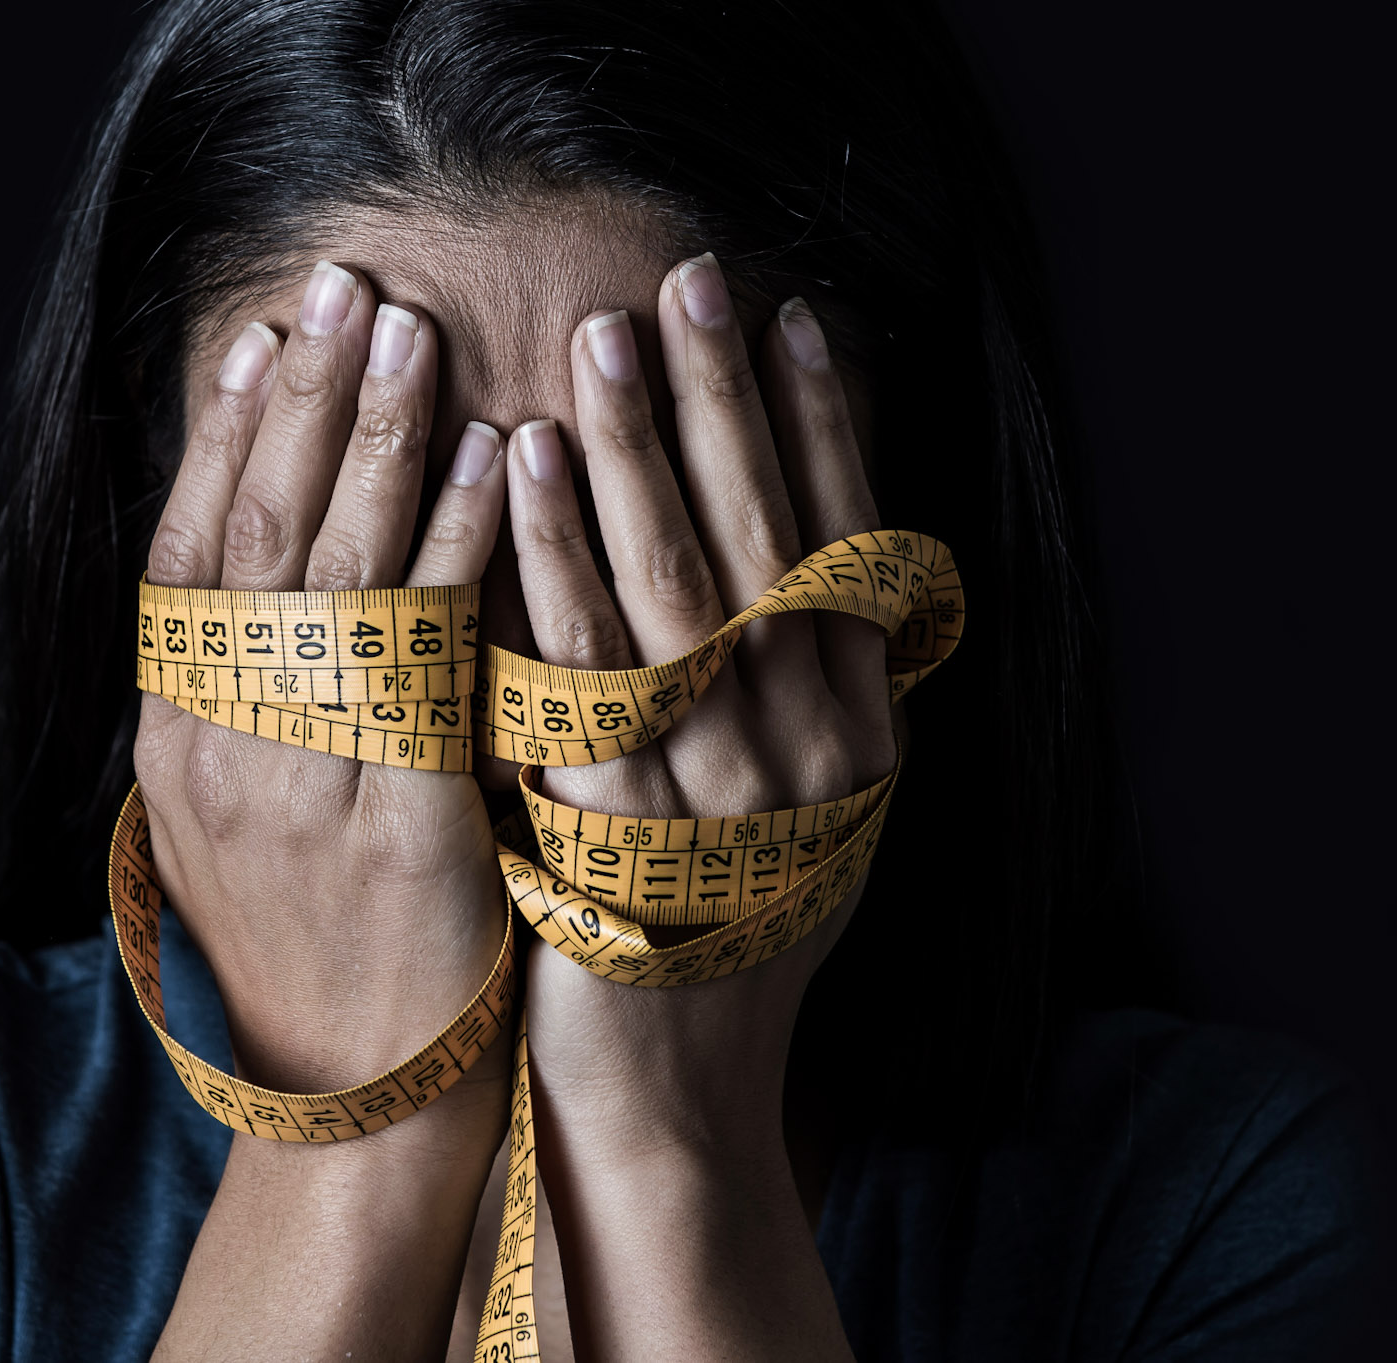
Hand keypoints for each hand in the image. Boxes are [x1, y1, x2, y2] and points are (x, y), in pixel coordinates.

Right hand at [134, 259, 510, 1095]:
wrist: (357, 1098)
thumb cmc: (320, 947)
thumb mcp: (246, 818)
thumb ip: (254, 698)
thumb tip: (279, 575)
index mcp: (176, 735)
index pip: (190, 549)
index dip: (228, 434)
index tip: (267, 335)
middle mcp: (219, 743)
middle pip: (258, 534)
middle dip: (305, 400)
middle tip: (346, 286)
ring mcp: (301, 781)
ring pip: (336, 573)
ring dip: (379, 439)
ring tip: (414, 332)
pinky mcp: (396, 818)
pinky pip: (428, 652)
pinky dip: (456, 547)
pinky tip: (493, 461)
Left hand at [507, 254, 880, 1358]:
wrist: (677, 1095)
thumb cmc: (722, 937)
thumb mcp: (797, 808)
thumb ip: (804, 690)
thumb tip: (790, 548)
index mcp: (864, 730)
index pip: (846, 541)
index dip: (821, 423)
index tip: (790, 316)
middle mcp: (812, 745)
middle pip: (767, 535)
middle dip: (725, 401)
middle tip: (688, 284)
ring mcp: (722, 784)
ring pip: (683, 580)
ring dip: (642, 447)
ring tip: (604, 339)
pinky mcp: (620, 820)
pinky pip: (586, 659)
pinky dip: (558, 554)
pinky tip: (531, 465)